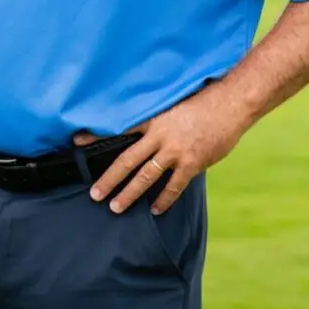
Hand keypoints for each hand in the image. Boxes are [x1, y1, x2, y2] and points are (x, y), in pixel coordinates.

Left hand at [85, 88, 250, 214]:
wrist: (232, 102)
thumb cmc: (206, 99)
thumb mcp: (176, 102)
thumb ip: (161, 118)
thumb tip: (148, 128)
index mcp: (155, 118)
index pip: (119, 129)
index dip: (96, 135)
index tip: (76, 142)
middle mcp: (161, 135)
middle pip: (126, 160)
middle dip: (108, 179)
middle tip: (95, 194)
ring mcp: (176, 150)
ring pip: (146, 176)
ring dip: (129, 193)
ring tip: (116, 206)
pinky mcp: (192, 162)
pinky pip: (173, 186)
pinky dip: (163, 199)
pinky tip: (155, 209)